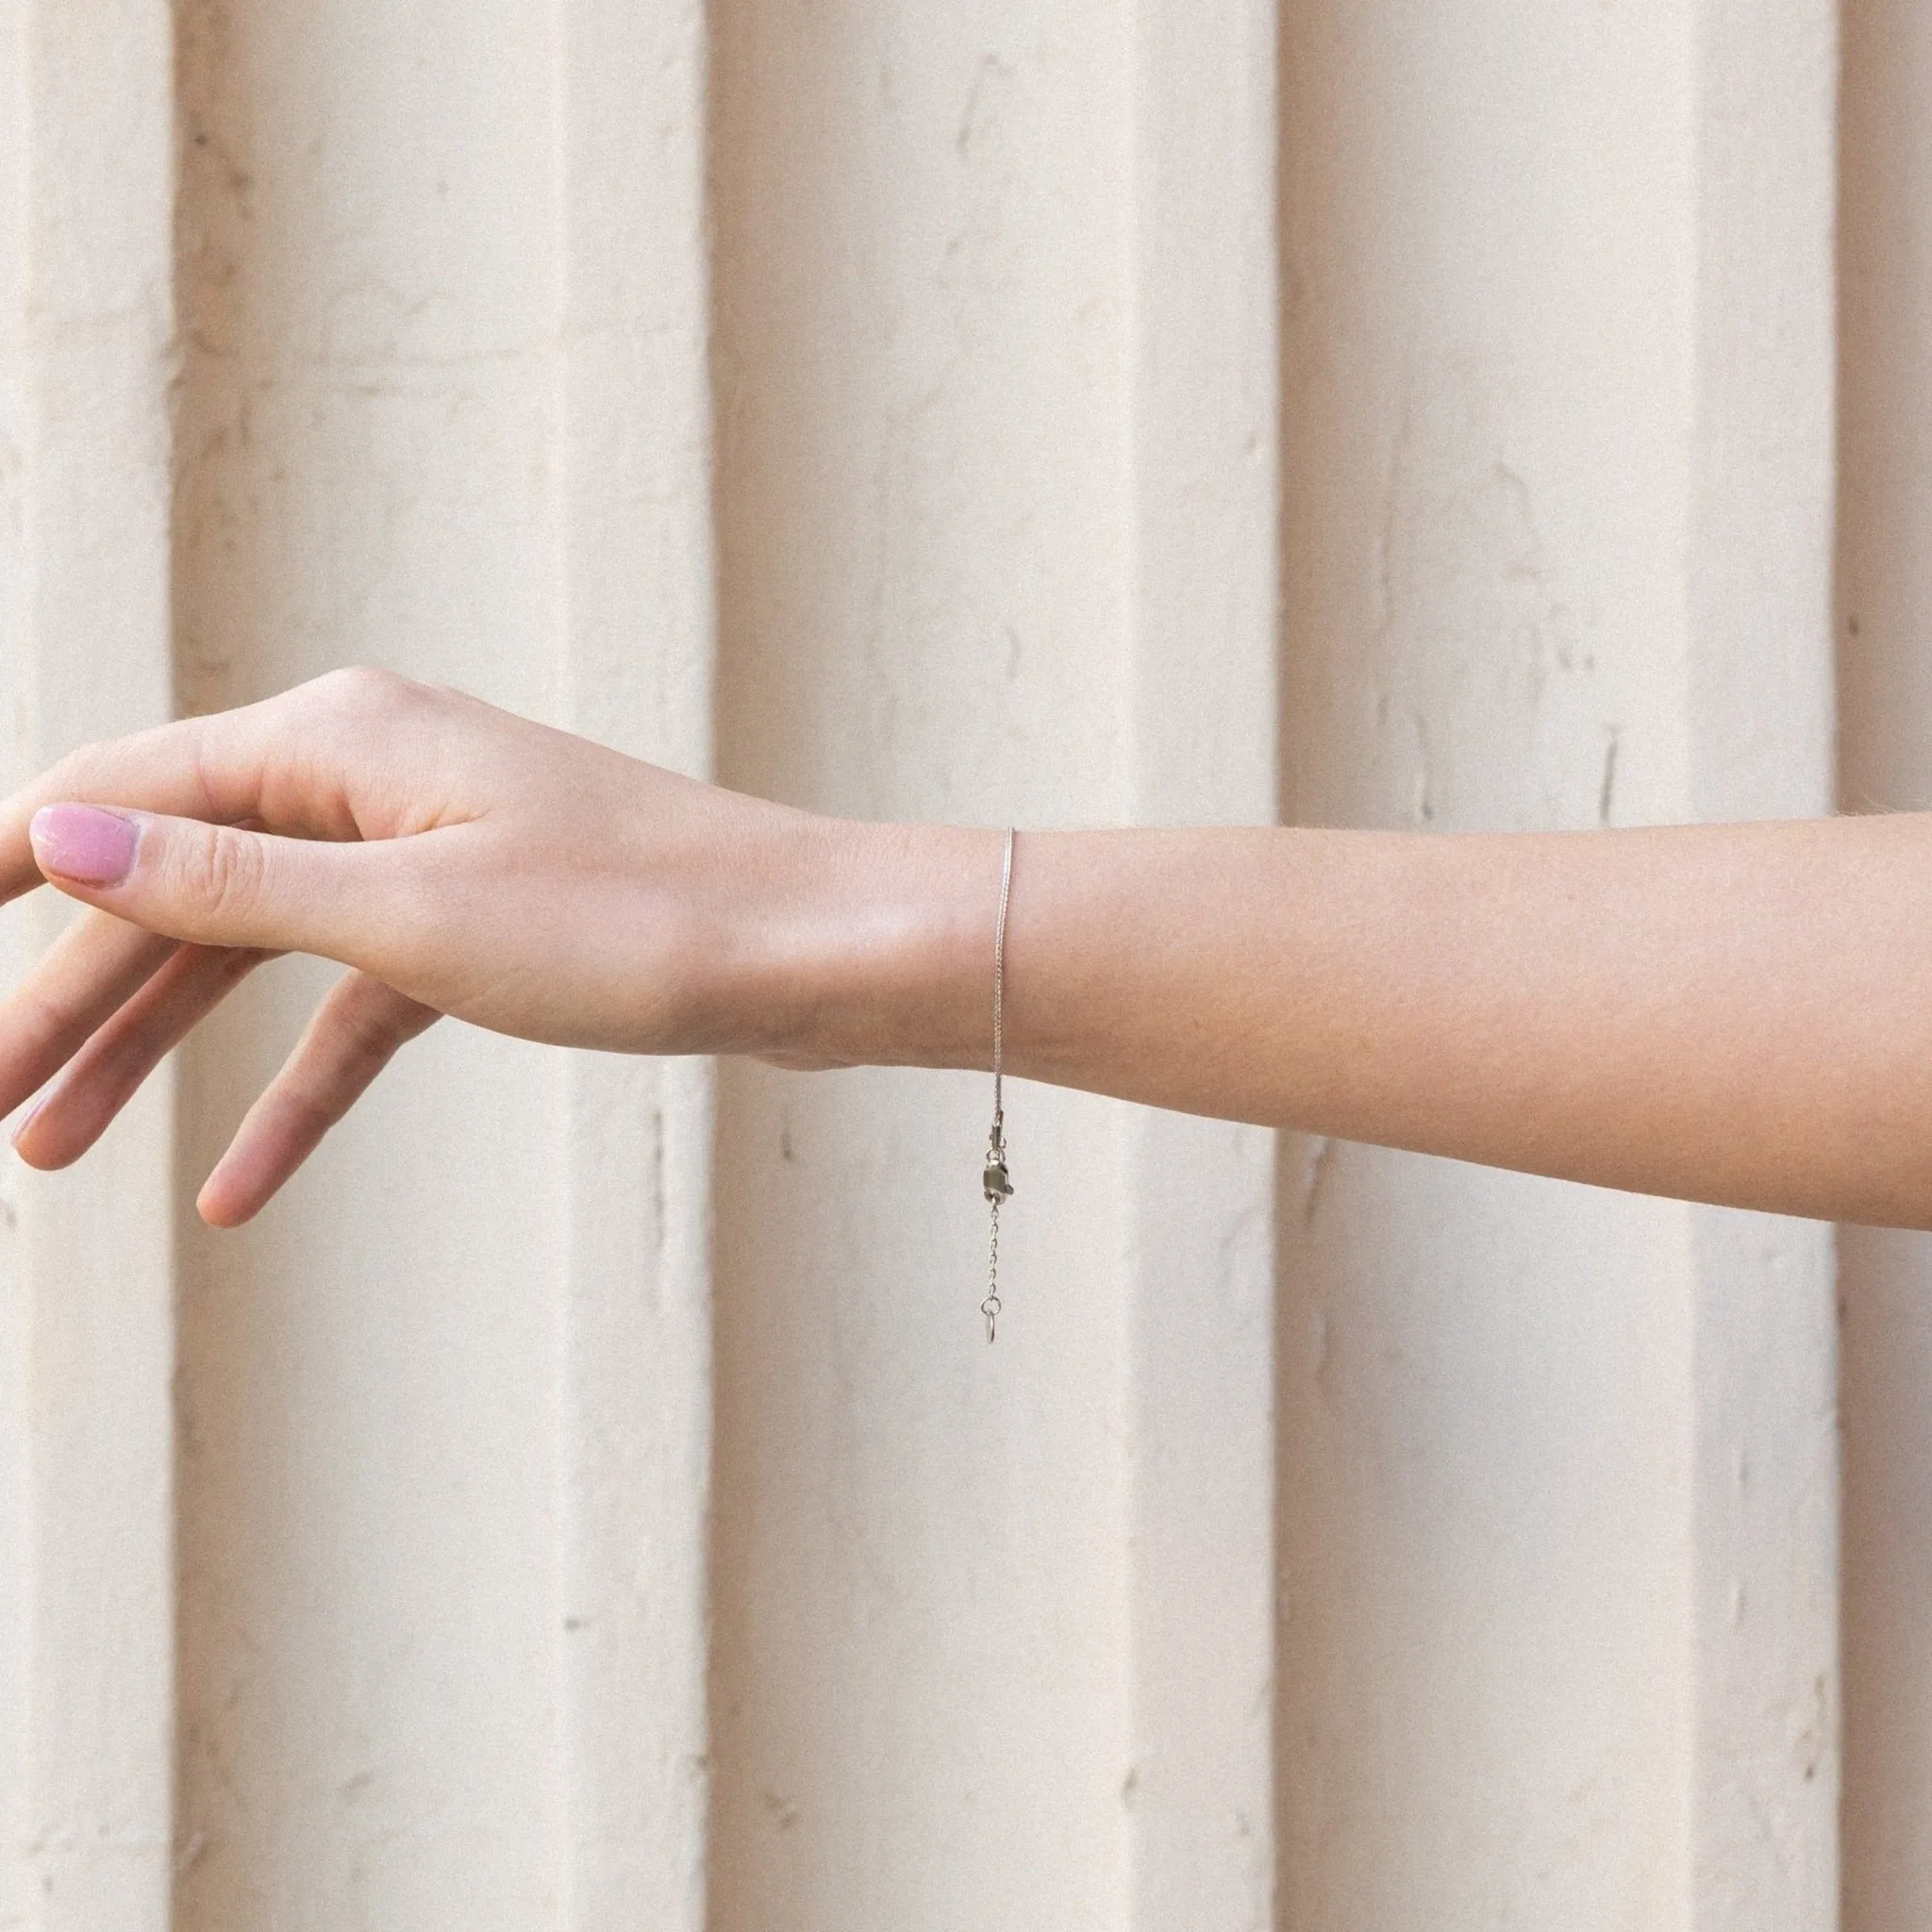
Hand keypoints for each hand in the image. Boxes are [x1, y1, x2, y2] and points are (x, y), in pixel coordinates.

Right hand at [0, 667, 959, 1225]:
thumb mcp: (407, 912)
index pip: (121, 791)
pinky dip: (298, 1091)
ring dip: (159, 1051)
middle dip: (71, 995)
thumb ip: (228, 878)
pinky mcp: (483, 927)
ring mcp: (430, 853)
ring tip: (54, 1151)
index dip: (12, 864)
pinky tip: (238, 1190)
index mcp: (337, 738)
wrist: (809, 953)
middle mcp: (372, 777)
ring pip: (254, 955)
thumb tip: (60, 828)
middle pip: (175, 885)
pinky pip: (354, 1009)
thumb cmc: (635, 920)